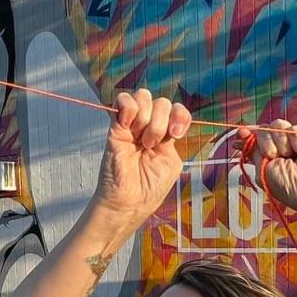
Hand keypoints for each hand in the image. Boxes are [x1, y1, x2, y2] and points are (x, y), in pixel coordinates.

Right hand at [93, 90, 191, 224]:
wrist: (128, 200)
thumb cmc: (150, 187)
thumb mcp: (172, 161)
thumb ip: (173, 136)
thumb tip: (173, 119)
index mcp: (166, 134)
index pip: (177, 109)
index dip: (180, 115)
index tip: (175, 134)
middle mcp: (150, 126)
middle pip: (162, 102)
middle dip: (161, 122)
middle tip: (151, 145)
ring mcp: (132, 124)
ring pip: (144, 96)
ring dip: (146, 118)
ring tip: (141, 141)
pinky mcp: (116, 125)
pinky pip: (124, 100)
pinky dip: (129, 108)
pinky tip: (129, 127)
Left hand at [235, 120, 296, 228]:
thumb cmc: (291, 188)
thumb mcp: (263, 172)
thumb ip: (253, 152)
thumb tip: (242, 135)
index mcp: (268, 159)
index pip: (253, 140)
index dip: (246, 135)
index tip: (241, 134)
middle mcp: (280, 149)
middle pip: (263, 130)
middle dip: (265, 142)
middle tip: (275, 156)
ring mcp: (295, 142)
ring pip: (277, 126)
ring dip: (280, 142)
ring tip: (291, 156)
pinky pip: (294, 128)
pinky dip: (296, 140)